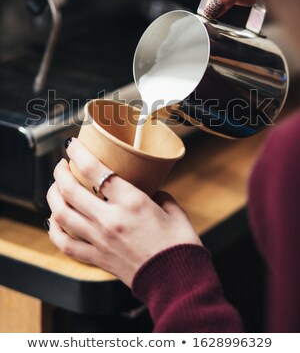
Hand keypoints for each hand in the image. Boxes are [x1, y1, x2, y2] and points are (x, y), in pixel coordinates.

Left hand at [46, 138, 200, 286]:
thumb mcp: (174, 210)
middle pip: (71, 191)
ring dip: (52, 197)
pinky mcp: (97, 258)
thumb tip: (151, 190)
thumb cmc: (180, 245)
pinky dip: (54, 231)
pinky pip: (66, 245)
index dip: (78, 154)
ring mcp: (100, 240)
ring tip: (54, 187)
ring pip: (62, 215)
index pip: (95, 170)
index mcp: (132, 202)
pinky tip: (53, 220)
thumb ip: (159, 196)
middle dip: (60, 173)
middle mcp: (110, 220)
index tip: (72, 145)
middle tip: (60, 165)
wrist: (177, 282)